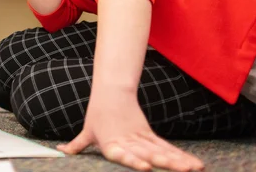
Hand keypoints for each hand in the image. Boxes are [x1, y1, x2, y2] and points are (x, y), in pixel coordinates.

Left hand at [58, 97, 203, 170]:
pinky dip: (181, 156)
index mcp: (112, 143)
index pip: (124, 154)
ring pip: (162, 150)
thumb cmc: (97, 116)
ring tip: (194, 169)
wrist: (112, 92)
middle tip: (182, 171)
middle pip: (149, 152)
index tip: (146, 167)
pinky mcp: (150, 135)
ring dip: (179, 160)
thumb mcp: (87, 132)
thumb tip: (60, 150)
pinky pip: (167, 147)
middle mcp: (129, 141)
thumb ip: (76, 145)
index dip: (134, 160)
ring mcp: (142, 138)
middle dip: (166, 162)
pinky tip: (194, 165)